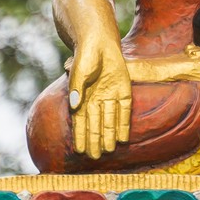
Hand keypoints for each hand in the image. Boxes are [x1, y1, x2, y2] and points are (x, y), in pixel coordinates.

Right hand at [67, 40, 131, 159]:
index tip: (79, 150)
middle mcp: (97, 100)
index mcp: (83, 98)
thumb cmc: (85, 57)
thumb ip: (77, 89)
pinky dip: (124, 124)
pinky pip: (124, 110)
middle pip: (96, 124)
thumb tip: (74, 105)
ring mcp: (111, 96)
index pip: (81, 122)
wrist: (100, 43)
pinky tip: (124, 138)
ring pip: (110, 120)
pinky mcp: (124, 91)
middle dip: (95, 140)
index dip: (80, 136)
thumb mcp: (79, 72)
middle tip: (95, 157)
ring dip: (109, 135)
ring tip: (109, 151)